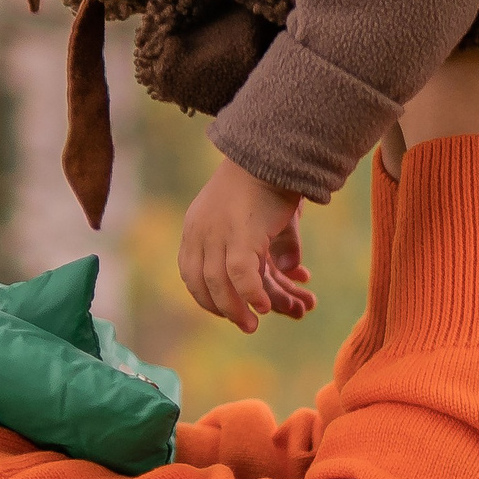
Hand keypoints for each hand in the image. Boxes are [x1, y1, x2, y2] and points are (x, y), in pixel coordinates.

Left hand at [180, 157, 313, 333]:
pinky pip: (241, 276)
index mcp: (195, 227)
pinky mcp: (241, 235)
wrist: (272, 153)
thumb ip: (256, 242)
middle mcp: (200, 232)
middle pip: (201, 283)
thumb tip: (288, 267)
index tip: (223, 310)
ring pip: (219, 284)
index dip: (205, 296)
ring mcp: (218, 234)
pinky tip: (264, 306)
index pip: (190, 272)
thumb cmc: (266, 181)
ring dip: (236, 309)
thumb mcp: (247, 214)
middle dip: (221, 309)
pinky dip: (251, 295)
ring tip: (252, 325)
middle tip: (244, 325)